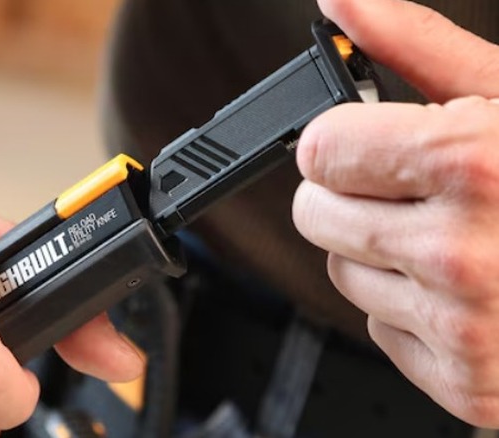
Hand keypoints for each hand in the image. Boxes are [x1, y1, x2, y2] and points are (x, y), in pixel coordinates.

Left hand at [294, 0, 498, 426]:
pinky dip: (408, 307)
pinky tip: (466, 289)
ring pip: (341, 273)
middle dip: (354, 195)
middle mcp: (461, 255)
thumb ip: (414, 45)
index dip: (342, 142)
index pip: (317, 151)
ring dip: (378, 253)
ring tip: (454, 237)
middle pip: (316, 214)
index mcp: (472, 166)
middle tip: (418, 188)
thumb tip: (341, 3)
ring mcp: (462, 328)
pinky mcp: (463, 384)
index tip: (367, 142)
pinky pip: (378, 326)